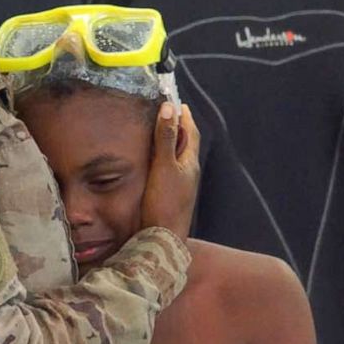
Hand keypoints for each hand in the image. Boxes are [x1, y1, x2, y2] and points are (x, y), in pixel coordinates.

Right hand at [141, 102, 199, 241]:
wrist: (162, 239)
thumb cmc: (164, 202)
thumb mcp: (164, 166)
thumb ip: (165, 138)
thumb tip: (169, 108)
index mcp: (190, 163)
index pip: (191, 133)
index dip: (185, 117)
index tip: (178, 104)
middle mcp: (188, 173)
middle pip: (186, 144)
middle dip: (178, 128)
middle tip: (167, 114)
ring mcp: (180, 186)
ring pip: (177, 158)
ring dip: (170, 144)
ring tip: (158, 134)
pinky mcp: (169, 196)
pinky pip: (168, 170)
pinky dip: (162, 159)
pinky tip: (152, 163)